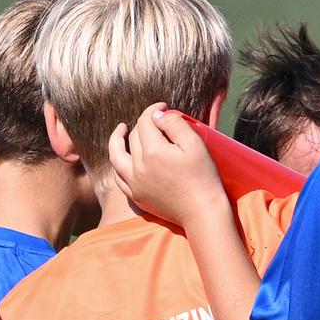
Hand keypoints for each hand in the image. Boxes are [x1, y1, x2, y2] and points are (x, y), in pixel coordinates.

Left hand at [107, 103, 227, 228]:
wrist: (202, 212)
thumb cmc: (203, 177)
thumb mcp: (195, 144)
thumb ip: (174, 124)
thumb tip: (157, 115)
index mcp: (153, 152)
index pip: (146, 121)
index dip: (153, 110)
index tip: (163, 107)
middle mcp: (138, 167)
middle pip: (134, 136)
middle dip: (144, 123)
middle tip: (157, 121)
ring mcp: (134, 184)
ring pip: (117, 155)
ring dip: (117, 140)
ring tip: (121, 130)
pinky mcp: (136, 196)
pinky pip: (119, 177)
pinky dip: (119, 164)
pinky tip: (123, 157)